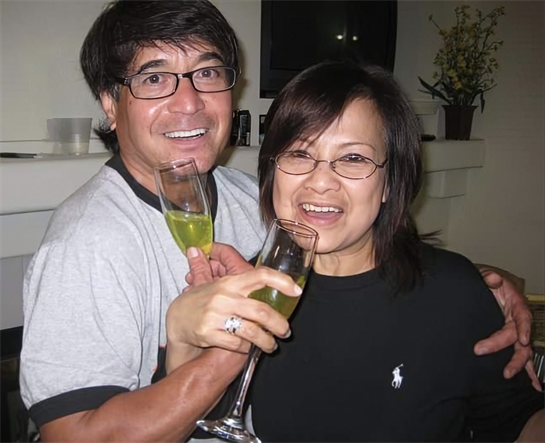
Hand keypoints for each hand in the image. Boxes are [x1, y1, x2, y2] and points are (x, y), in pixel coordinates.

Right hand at [168, 247, 298, 354]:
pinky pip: (237, 343)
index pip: (260, 275)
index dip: (281, 281)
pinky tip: (249, 348)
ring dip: (267, 342)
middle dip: (279, 324)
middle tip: (285, 331)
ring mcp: (216, 316)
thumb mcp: (208, 283)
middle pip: (262, 311)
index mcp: (229, 283)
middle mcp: (224, 298)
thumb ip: (213, 268)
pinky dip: (246, 348)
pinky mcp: (210, 334)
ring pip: (252, 331)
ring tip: (271, 345)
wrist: (175, 323)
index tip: (296, 291)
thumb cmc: (198, 302)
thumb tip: (198, 248)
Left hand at [474, 265, 540, 390]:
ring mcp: (517, 330)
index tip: (521, 339)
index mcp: (516, 304)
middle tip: (480, 351)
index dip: (523, 328)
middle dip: (505, 347)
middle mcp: (519, 319)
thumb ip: (489, 278)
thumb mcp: (486, 276)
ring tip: (508, 375)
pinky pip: (522, 355)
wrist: (484, 286)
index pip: (523, 317)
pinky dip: (529, 370)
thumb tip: (493, 279)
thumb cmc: (487, 282)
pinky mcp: (512, 338)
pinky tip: (534, 384)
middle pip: (519, 337)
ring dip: (518, 363)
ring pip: (522, 350)